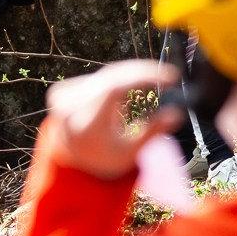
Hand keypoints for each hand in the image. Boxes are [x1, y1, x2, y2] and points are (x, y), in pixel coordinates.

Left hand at [42, 60, 180, 180]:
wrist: (70, 162)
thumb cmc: (105, 158)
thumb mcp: (130, 154)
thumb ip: (152, 133)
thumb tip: (176, 113)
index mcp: (85, 126)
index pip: (115, 88)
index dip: (144, 76)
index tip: (170, 77)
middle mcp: (69, 109)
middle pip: (114, 76)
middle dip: (144, 72)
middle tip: (170, 77)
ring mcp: (62, 98)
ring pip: (108, 74)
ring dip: (131, 78)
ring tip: (136, 103)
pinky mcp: (60, 90)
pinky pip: (98, 77)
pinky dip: (115, 81)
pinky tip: (113, 104)